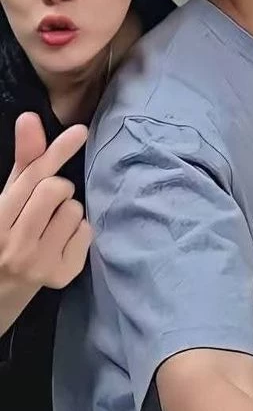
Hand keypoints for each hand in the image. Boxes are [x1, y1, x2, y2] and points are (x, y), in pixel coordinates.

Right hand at [0, 112, 91, 293]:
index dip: (57, 152)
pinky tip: (59, 244)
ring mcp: (39, 263)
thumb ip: (24, 162)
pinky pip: (86, 232)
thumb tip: (29, 117)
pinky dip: (77, 233)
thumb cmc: (6, 235)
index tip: (80, 131)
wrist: (0, 292)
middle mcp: (14, 244)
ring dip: (67, 211)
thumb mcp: (8, 198)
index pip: (32, 177)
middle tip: (44, 205)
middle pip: (56, 189)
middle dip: (57, 188)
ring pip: (75, 210)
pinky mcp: (61, 276)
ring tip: (49, 227)